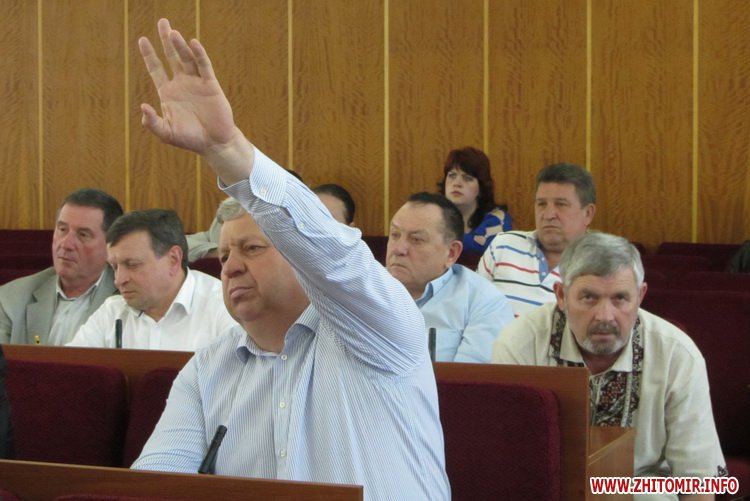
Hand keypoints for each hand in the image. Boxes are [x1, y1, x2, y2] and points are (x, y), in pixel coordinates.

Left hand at [138, 19, 251, 179]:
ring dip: (180, 46)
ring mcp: (197, 83)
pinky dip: (199, 55)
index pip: (156, 69)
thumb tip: (143, 107)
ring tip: (173, 33)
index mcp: (168, 93)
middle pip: (172, 57)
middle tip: (163, 22)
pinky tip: (193, 43)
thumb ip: (153, 123)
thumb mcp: (167, 133)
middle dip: (166, 40)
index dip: (149, 55)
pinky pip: (204, 66)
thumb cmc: (190, 139)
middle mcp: (182, 84)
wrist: (215, 143)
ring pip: (187, 59)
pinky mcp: (211, 85)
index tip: (142, 40)